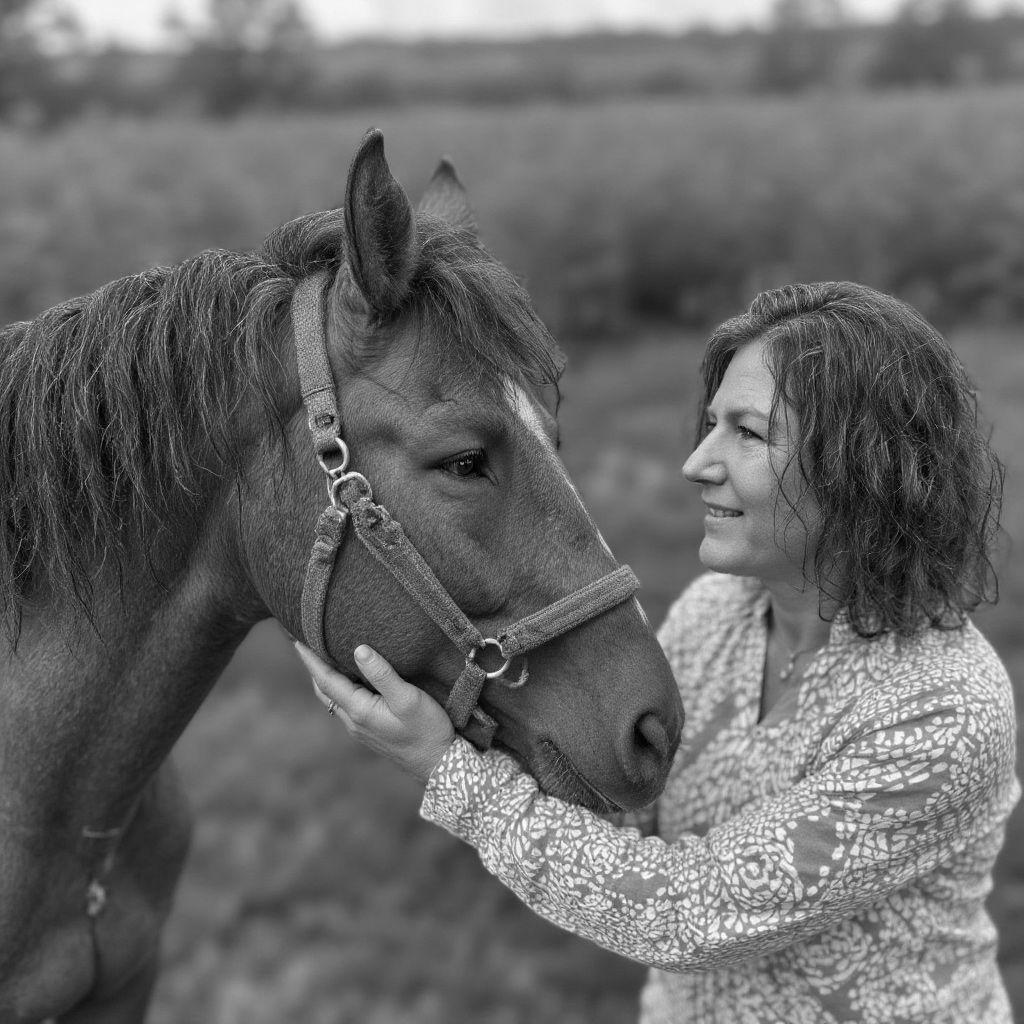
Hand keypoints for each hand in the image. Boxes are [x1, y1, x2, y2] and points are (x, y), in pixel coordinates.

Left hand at [295, 642, 455, 782]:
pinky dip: (339, 688)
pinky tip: (349, 679)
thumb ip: (383, 674)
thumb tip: (359, 650)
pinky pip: (346, 705)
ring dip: (325, 678)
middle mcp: (354, 721)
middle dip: (313, 667)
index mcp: (359, 710)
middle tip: (305, 643)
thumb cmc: (426, 729)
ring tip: (323, 657)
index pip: (326, 680)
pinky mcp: (370, 731)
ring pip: (334, 699)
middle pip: (324, 690)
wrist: (439, 764)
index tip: (297, 639)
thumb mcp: (407, 698)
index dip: (311, 659)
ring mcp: (361, 728)